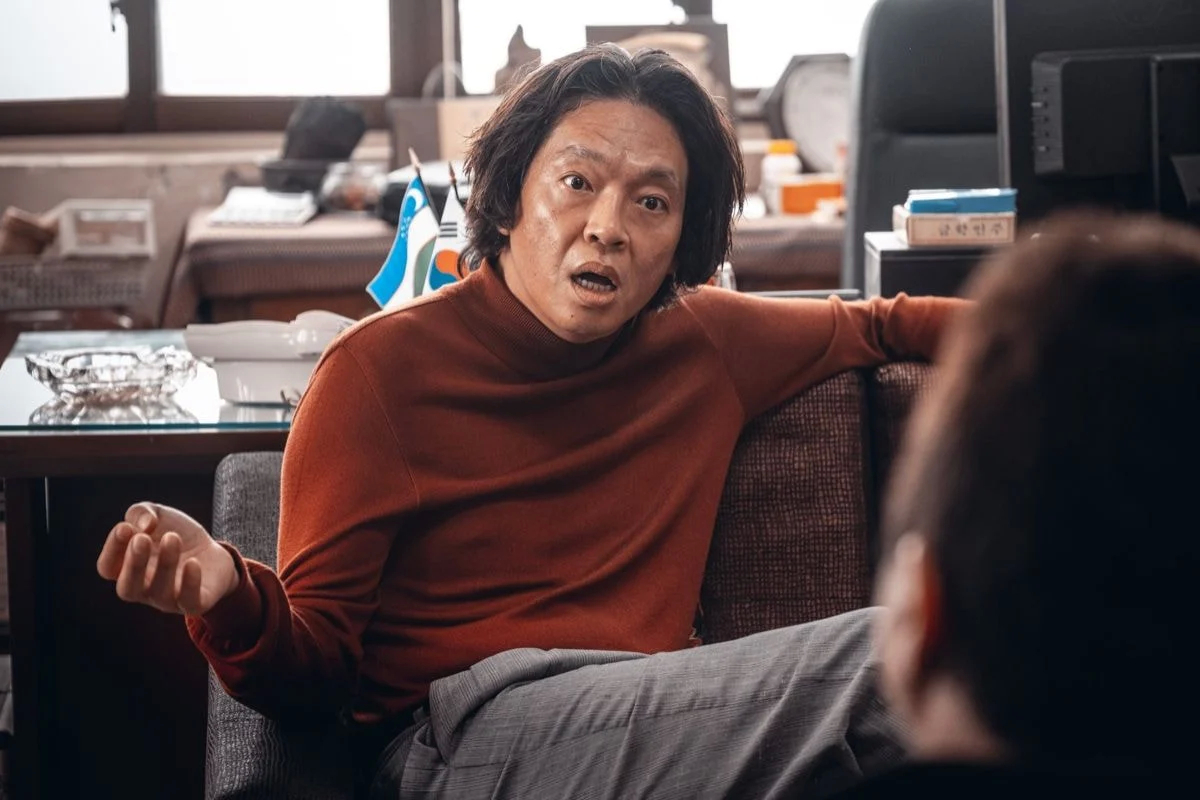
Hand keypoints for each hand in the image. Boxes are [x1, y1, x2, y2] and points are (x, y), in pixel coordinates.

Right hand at [96, 503, 239, 615]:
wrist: (213, 551)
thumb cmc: (176, 535)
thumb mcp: (156, 516)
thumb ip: (140, 512)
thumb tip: (143, 525)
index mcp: (126, 569)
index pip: (107, 568)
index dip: (112, 549)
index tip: (126, 527)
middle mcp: (143, 589)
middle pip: (128, 588)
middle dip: (133, 564)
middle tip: (142, 539)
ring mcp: (168, 600)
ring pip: (160, 592)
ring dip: (165, 564)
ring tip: (172, 538)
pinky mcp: (196, 603)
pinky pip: (190, 602)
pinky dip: (190, 584)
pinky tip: (192, 562)